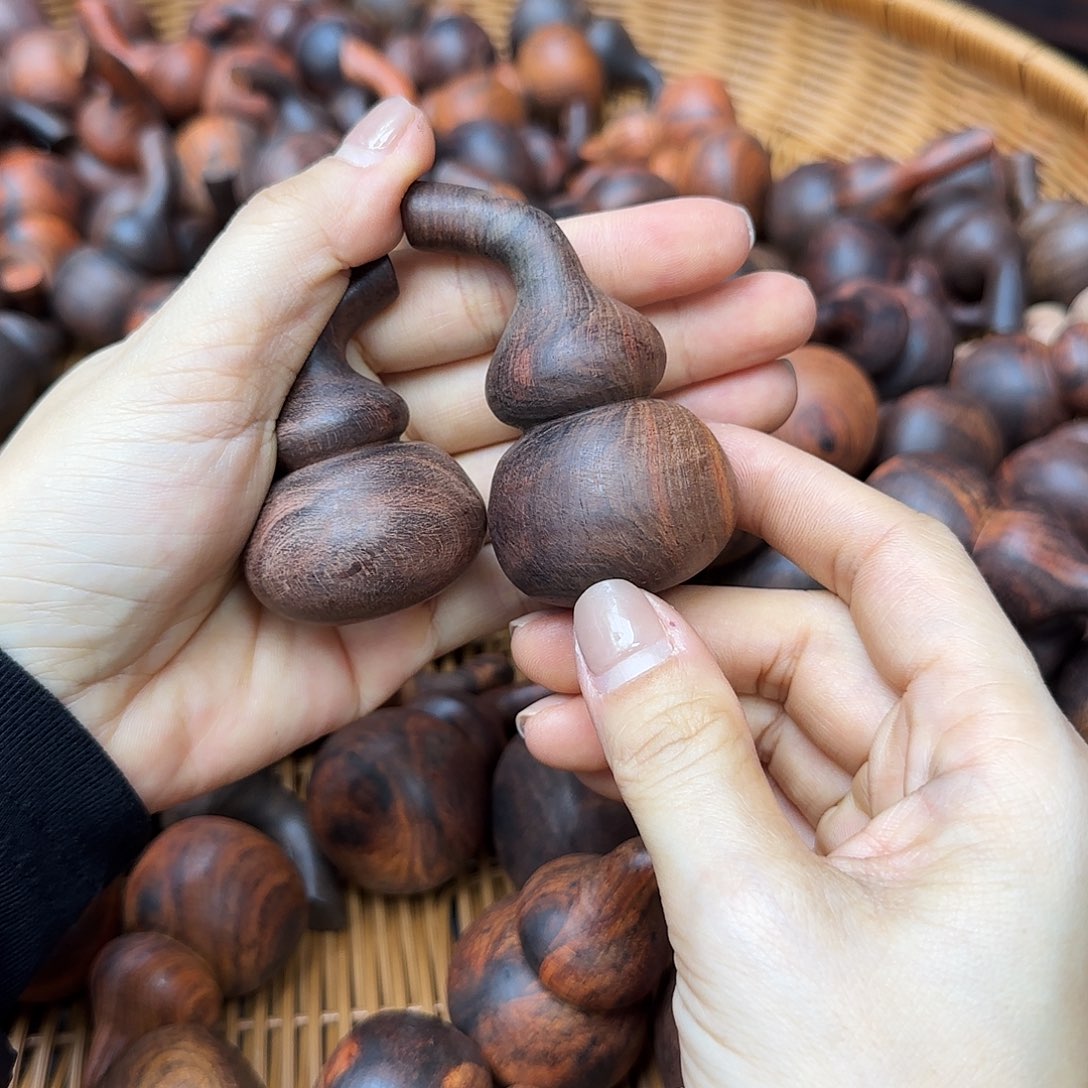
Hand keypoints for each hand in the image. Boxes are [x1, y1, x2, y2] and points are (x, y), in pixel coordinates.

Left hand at [0, 100, 813, 810]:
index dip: (601, 257)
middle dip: (665, 341)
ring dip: (662, 438)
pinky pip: (525, 576)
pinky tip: (698, 510)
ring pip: (554, 470)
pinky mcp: (413, 622)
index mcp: (320, 340)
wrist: (39, 699)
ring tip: (783, 402)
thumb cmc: (80, 511)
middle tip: (788, 313)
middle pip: (540, 373)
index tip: (715, 231)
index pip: (487, 281)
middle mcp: (374, 425)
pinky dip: (605, 545)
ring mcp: (404, 526)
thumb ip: (303, 248)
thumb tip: (403, 123)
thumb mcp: (184, 358)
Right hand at [511, 426, 1087, 1085]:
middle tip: (555, 609)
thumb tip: (604, 609)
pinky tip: (580, 747)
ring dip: (655, 695)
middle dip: (680, 622)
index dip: (798, 493)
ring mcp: (896, 850)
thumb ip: (679, 750)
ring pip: (767, 720)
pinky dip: (665, 765)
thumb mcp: (757, 922)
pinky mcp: (837, 900)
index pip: (900, 569)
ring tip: (536, 684)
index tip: (697, 442)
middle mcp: (964, 794)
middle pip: (810, 644)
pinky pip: (746, 791)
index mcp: (1007, 774)